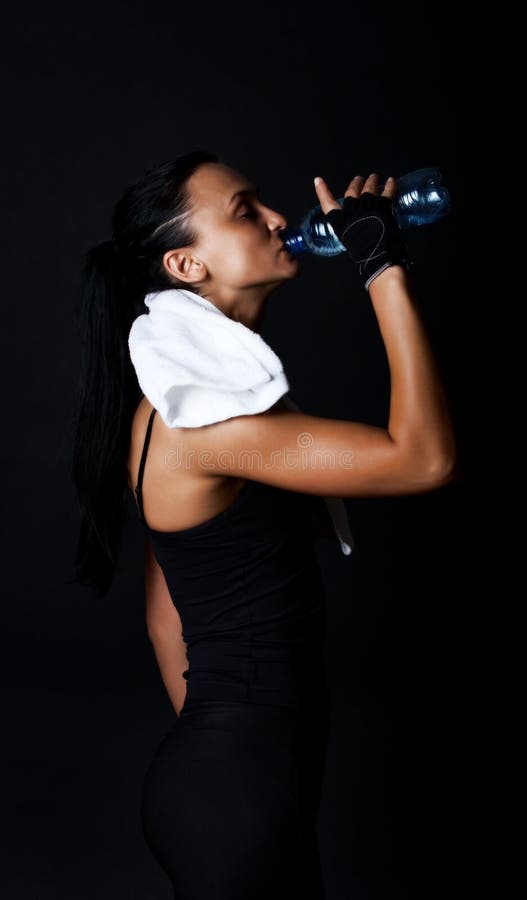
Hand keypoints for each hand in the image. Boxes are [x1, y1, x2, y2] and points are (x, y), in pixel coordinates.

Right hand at [313, 173, 412, 291]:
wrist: (380, 257)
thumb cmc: (365, 256)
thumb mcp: (351, 243)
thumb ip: (352, 232)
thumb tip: (358, 228)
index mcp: (341, 222)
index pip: (328, 204)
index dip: (322, 192)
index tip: (318, 181)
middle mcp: (353, 211)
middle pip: (352, 191)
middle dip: (355, 184)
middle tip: (359, 179)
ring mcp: (368, 206)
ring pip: (369, 188)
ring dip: (372, 181)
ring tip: (374, 177)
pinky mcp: (384, 205)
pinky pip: (387, 191)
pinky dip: (390, 185)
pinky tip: (391, 181)